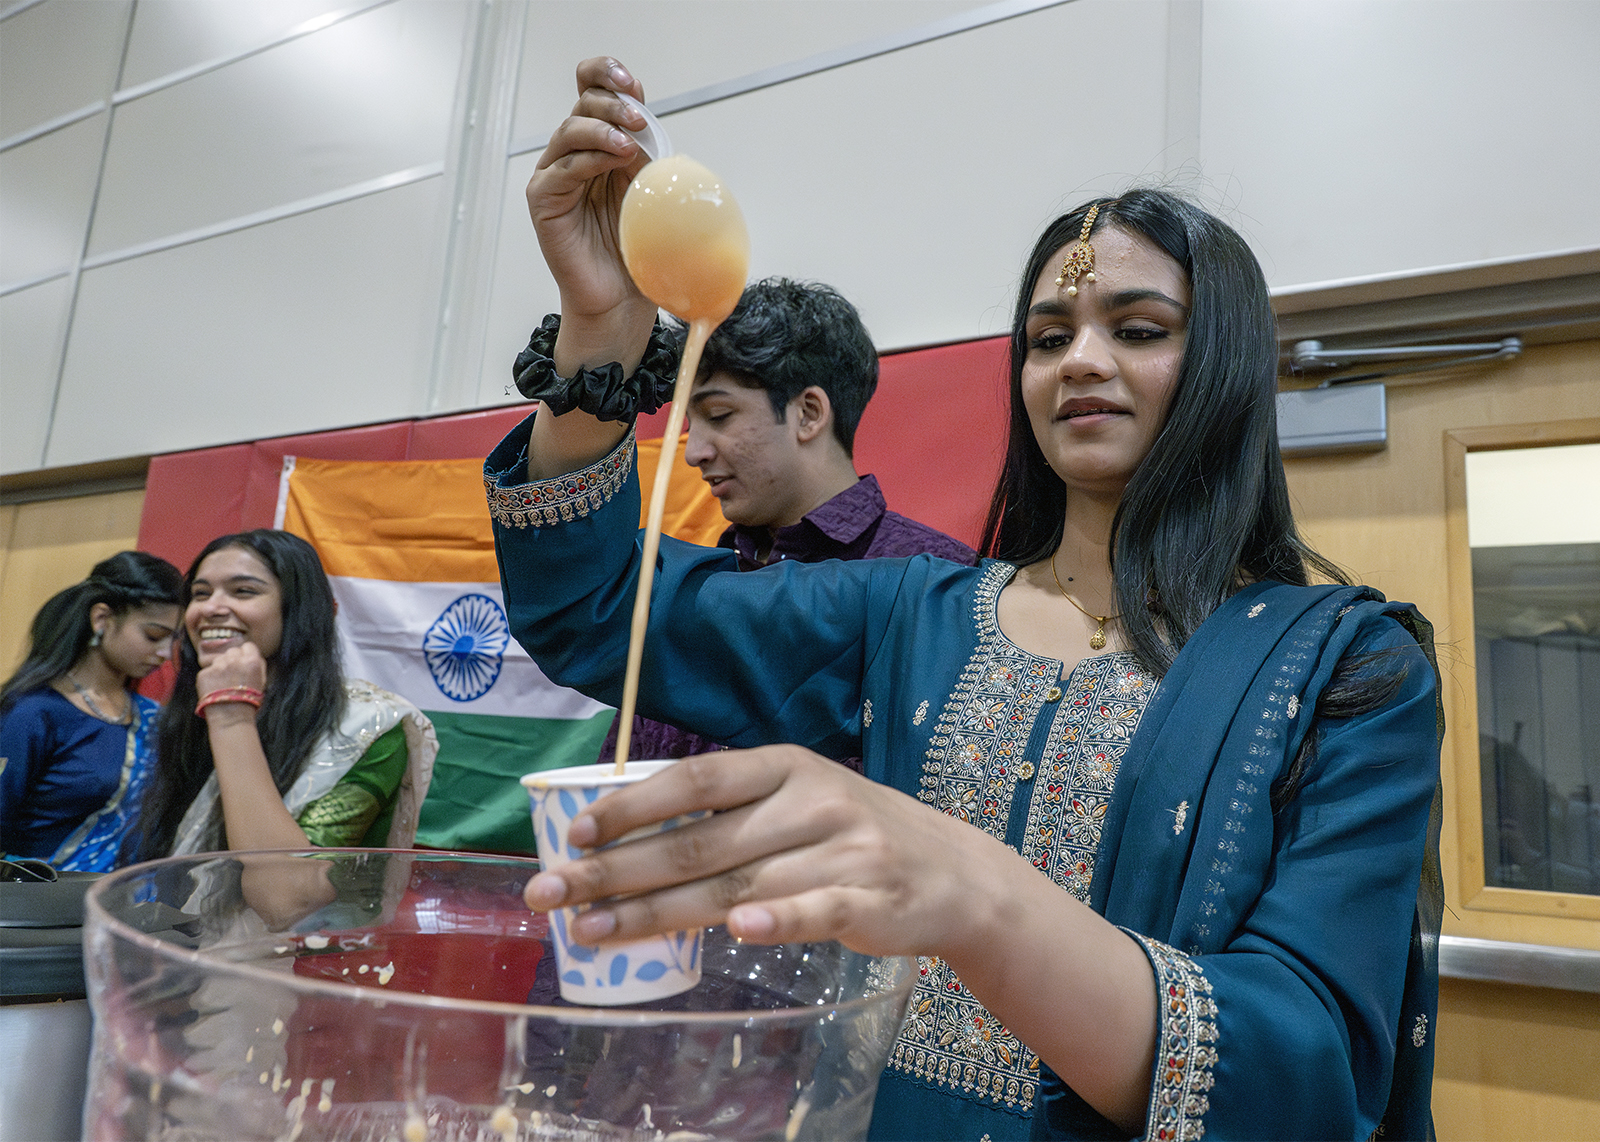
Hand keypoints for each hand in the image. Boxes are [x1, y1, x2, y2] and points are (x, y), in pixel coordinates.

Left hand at [196, 643, 266, 723]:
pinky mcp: (204, 673)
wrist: (230, 718)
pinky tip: (215, 688)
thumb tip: (253, 656)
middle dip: (233, 659)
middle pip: (233, 651)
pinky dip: (210, 678)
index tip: (245, 661)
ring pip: (219, 659)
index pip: (248, 646)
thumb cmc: (249, 702)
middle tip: (234, 673)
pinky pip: (208, 670)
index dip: (247, 654)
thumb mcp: (262, 682)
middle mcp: (234, 660)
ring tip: (224, 683)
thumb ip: (259, 665)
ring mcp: (217, 666)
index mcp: (251, 661)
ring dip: (221, 667)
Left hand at [522, 745, 1020, 962]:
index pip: (697, 780)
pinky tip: (732, 934)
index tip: (574, 833)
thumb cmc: (849, 835)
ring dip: (658, 912)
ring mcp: (845, 850)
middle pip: (701, 841)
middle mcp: (812, 801)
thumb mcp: (795, 801)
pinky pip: (816, 910)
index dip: (633, 806)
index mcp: (786, 766)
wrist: (953, 872)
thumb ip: (728, 814)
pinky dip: (775, 920)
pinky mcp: (872, 901)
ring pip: (738, 884)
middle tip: (551, 893)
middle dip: (616, 870)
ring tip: (594, 931)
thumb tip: (624, 837)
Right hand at [528, 57, 659, 341]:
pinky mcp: (544, 199)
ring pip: (571, 130)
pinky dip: (589, 158)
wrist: (622, 299)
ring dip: (602, 129)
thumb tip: (653, 123)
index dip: (607, 76)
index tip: (634, 84)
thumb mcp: (654, 192)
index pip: (592, 91)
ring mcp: (555, 176)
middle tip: (639, 117)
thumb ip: (650, 157)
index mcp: (601, 144)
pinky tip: (612, 160)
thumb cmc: (639, 249)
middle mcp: (574, 154)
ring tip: (629, 144)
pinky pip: (562, 168)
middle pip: (583, 104)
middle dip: (613, 103)